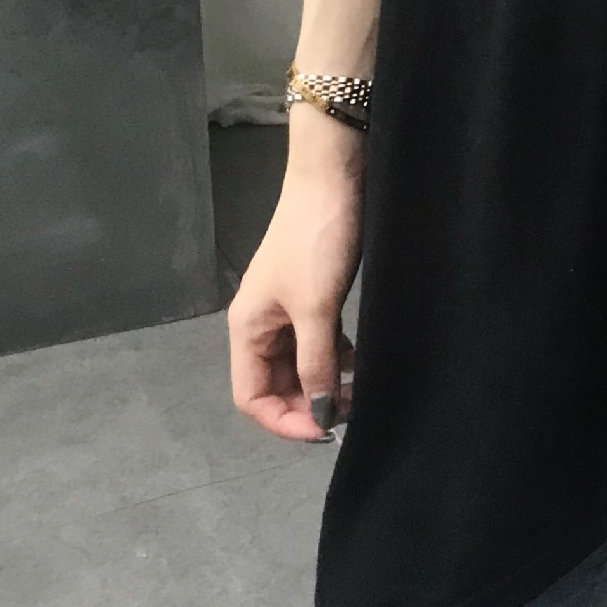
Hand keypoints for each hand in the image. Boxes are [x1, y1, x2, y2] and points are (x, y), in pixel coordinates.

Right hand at [227, 111, 363, 442]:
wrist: (334, 176)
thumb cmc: (317, 242)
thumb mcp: (315, 308)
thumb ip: (315, 364)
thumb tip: (319, 415)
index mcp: (247, 329)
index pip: (251, 397)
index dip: (284, 420)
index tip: (326, 430)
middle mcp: (262, 323)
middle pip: (276, 384)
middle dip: (309, 403)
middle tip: (351, 411)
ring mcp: (287, 308)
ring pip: (300, 363)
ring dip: (324, 381)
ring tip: (359, 390)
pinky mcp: (313, 294)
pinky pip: (318, 341)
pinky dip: (335, 356)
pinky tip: (359, 362)